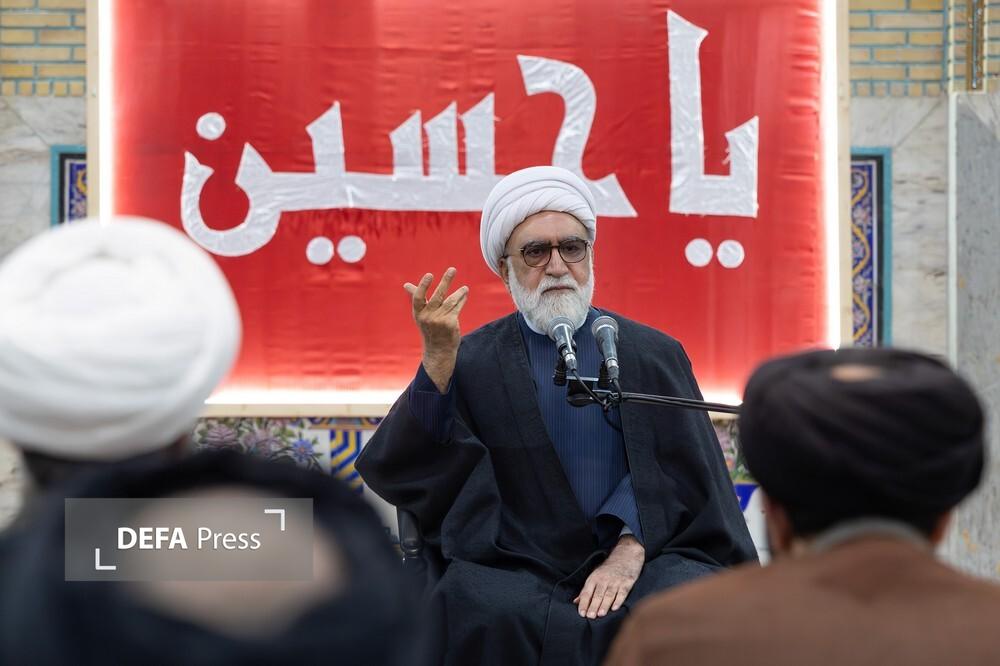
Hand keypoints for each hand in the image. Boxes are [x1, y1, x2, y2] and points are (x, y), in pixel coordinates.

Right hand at [404, 268, 468, 392]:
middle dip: (446, 281)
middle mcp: (427, 317)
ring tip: (465, 288)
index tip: (429, 275)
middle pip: (438, 296)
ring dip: (459, 293)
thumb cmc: (430, 328)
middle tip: (452, 269)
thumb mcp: (421, 314)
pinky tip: (465, 294)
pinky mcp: (450, 324)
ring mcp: (439, 321)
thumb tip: (406, 285)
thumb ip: (417, 298)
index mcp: (418, 313)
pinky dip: (462, 300)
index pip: (419, 297)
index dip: (423, 286)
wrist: (439, 350)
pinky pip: (457, 308)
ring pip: (451, 301)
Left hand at [574, 535, 643, 618]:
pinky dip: (618, 600)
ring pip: (609, 595)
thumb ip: (586, 590)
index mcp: (594, 578)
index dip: (584, 603)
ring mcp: (616, 581)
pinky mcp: (627, 582)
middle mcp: (604, 580)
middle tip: (590, 616)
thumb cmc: (608, 569)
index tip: (581, 613)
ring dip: (604, 605)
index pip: (587, 592)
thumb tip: (575, 602)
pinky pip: (622, 593)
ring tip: (600, 614)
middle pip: (597, 595)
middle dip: (593, 605)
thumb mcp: (595, 576)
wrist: (626, 555)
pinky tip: (615, 608)